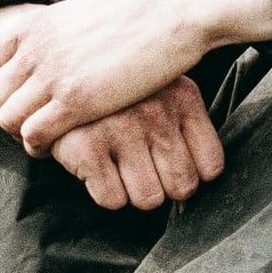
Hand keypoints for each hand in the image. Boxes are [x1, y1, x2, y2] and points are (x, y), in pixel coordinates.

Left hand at [0, 0, 271, 154]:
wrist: (175, 10)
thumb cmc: (144, 13)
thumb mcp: (85, 13)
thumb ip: (61, 32)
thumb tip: (58, 45)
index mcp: (36, 25)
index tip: (17, 97)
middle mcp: (36, 49)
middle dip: (7, 114)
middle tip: (34, 121)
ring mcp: (54, 75)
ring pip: (8, 119)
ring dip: (23, 132)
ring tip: (47, 135)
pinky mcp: (77, 101)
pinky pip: (34, 134)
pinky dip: (39, 145)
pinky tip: (59, 143)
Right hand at [49, 76, 224, 209]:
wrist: (60, 72)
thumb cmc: (123, 94)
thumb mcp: (166, 93)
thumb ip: (187, 129)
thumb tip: (204, 181)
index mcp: (183, 98)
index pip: (211, 168)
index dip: (194, 177)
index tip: (175, 169)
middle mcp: (157, 111)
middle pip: (182, 188)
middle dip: (164, 188)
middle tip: (145, 170)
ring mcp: (122, 128)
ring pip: (149, 198)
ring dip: (134, 192)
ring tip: (121, 167)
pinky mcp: (87, 146)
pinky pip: (113, 200)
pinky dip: (105, 191)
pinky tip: (97, 165)